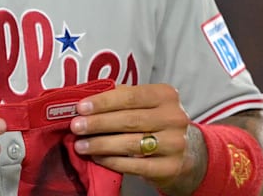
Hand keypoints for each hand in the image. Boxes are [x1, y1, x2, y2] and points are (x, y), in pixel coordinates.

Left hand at [69, 84, 197, 191]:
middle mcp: (174, 118)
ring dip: (101, 144)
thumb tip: (87, 100)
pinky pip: (136, 165)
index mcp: (166, 95)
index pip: (130, 96)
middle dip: (98, 123)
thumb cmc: (156, 122)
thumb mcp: (146, 104)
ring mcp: (174, 143)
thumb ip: (122, 98)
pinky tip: (98, 158)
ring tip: (81, 145)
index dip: (103, 102)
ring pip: (131, 144)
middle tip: (76, 126)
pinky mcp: (170, 167)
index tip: (81, 107)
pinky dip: (113, 161)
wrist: (185, 153)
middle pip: (129, 120)